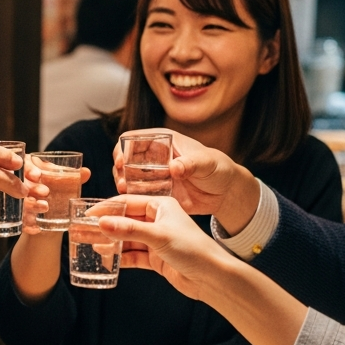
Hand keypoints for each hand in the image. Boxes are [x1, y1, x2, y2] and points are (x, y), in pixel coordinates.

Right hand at [20, 160, 91, 234]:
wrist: (49, 219)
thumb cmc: (55, 193)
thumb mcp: (63, 184)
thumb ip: (73, 178)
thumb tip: (86, 172)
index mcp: (30, 168)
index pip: (25, 162)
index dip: (29, 168)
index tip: (38, 175)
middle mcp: (19, 183)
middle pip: (20, 182)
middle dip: (32, 187)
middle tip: (45, 192)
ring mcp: (16, 201)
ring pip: (19, 201)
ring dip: (32, 204)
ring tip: (45, 207)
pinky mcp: (18, 218)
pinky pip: (20, 221)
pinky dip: (29, 225)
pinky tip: (37, 228)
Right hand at [97, 195, 224, 301]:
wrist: (212, 277)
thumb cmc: (192, 248)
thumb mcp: (158, 235)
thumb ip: (129, 230)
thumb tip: (101, 223)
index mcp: (161, 205)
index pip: (127, 202)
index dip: (106, 208)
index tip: (87, 214)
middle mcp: (157, 220)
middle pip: (124, 221)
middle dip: (105, 226)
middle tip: (83, 230)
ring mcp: (156, 240)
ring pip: (127, 239)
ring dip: (110, 242)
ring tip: (90, 245)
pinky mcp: (156, 258)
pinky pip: (133, 255)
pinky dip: (120, 257)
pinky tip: (107, 258)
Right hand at [112, 128, 259, 231]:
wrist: (225, 192)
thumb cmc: (218, 168)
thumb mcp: (207, 163)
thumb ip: (191, 163)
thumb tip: (174, 167)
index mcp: (162, 141)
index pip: (132, 139)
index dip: (122, 149)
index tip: (120, 162)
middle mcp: (153, 157)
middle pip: (124, 159)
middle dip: (119, 170)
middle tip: (123, 183)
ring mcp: (152, 175)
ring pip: (127, 178)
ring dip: (123, 185)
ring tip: (126, 193)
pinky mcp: (155, 193)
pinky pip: (137, 196)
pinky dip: (132, 200)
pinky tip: (133, 205)